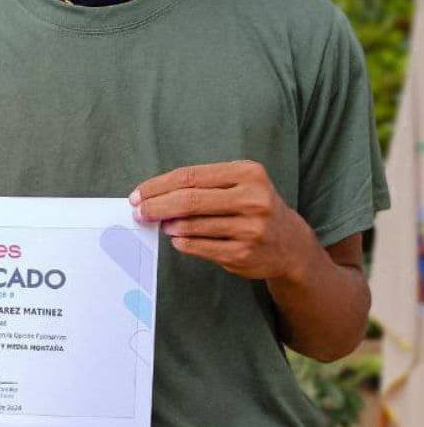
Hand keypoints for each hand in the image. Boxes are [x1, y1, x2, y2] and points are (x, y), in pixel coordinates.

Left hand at [130, 160, 310, 281]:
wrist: (290, 243)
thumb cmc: (252, 206)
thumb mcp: (238, 184)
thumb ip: (200, 186)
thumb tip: (154, 196)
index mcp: (247, 173)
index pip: (190, 176)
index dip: (158, 186)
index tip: (138, 194)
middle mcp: (252, 199)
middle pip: (189, 200)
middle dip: (156, 206)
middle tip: (139, 212)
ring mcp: (250, 229)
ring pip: (193, 225)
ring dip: (169, 225)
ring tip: (162, 224)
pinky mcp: (244, 254)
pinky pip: (201, 247)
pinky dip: (183, 242)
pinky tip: (177, 239)